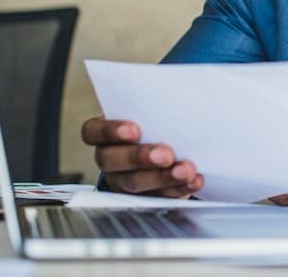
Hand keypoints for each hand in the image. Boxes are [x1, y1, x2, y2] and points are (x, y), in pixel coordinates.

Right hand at [81, 116, 202, 197]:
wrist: (168, 152)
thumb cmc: (157, 125)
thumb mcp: (153, 114)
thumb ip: (158, 108)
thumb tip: (183, 91)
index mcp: (105, 134)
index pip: (93, 132)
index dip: (110, 131)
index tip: (134, 130)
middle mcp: (110, 158)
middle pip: (112, 160)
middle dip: (140, 157)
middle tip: (166, 154)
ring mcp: (123, 180)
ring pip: (135, 182)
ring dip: (162, 177)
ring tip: (186, 171)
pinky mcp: (143, 197)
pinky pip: (157, 196)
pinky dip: (178, 188)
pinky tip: (194, 181)